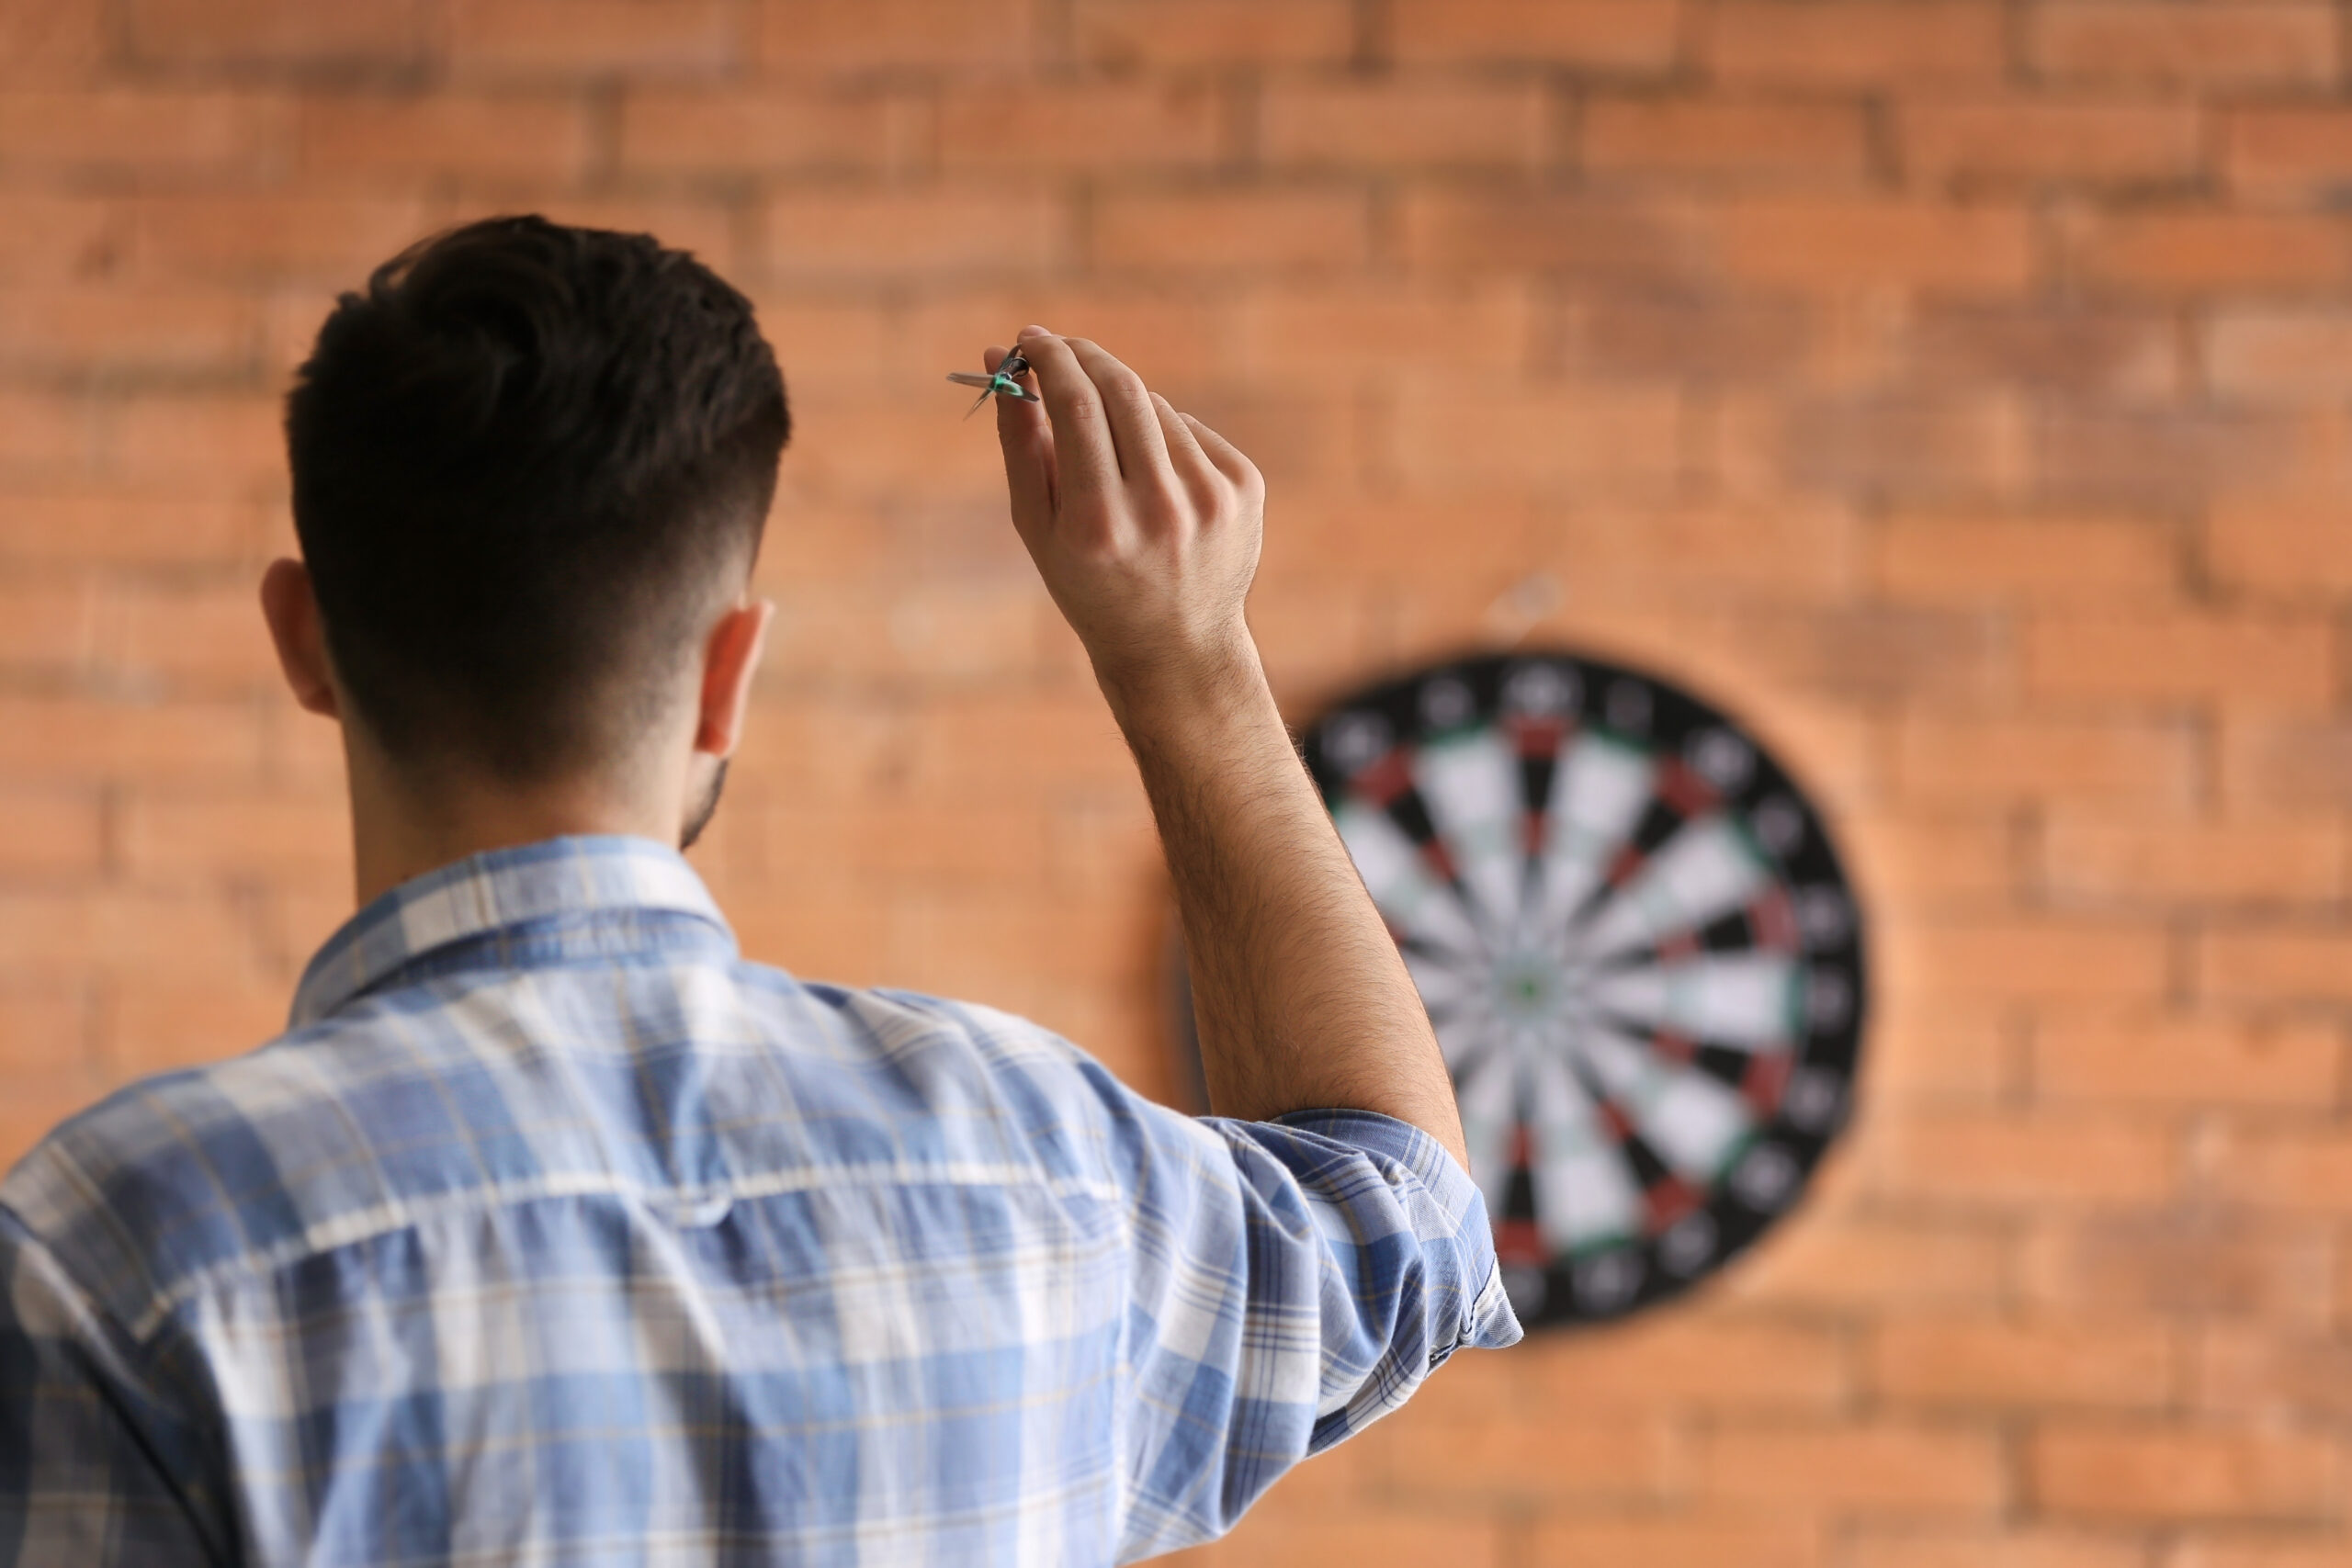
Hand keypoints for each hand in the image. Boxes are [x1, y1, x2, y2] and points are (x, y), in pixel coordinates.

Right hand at [987, 328, 1265, 717]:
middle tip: (1061, 352)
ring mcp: (1210, 497)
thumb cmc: (1091, 584)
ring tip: (1114, 462)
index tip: (1031, 340)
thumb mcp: (1039, 529)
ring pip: (1155, 408)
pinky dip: (1165, 440)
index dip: (1051, 358)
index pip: (1075, 404)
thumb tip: (1002, 360)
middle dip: (1085, 358)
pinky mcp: (1245, 488)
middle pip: (1121, 388)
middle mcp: (1158, 508)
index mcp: (1098, 523)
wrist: (1177, 646)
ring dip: (1123, 409)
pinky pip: (1191, 432)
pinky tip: (1158, 487)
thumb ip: (1020, 443)